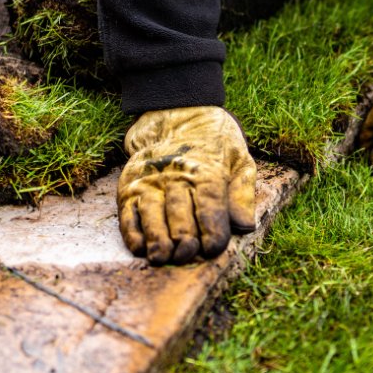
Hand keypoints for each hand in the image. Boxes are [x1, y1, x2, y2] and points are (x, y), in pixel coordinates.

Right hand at [117, 106, 256, 264]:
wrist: (175, 114)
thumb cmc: (214, 143)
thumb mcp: (239, 159)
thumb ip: (243, 193)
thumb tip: (245, 227)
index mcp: (206, 171)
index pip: (210, 205)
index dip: (212, 230)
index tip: (212, 249)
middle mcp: (175, 176)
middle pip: (179, 214)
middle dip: (185, 240)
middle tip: (187, 255)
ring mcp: (149, 181)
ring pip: (152, 215)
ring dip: (157, 239)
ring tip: (162, 258)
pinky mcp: (129, 186)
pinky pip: (128, 213)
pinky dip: (132, 232)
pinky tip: (140, 248)